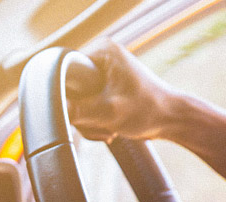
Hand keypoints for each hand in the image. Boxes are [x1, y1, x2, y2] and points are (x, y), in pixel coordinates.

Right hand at [68, 39, 185, 142]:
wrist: (170, 119)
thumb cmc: (148, 109)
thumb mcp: (109, 112)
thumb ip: (78, 111)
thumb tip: (55, 112)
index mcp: (102, 51)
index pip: (64, 72)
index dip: (67, 95)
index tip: (83, 110)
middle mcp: (100, 57)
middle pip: (69, 91)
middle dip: (82, 113)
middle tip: (101, 121)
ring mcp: (101, 72)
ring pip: (76, 103)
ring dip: (88, 121)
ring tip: (108, 127)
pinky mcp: (104, 87)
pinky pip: (85, 107)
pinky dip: (93, 121)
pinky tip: (108, 127)